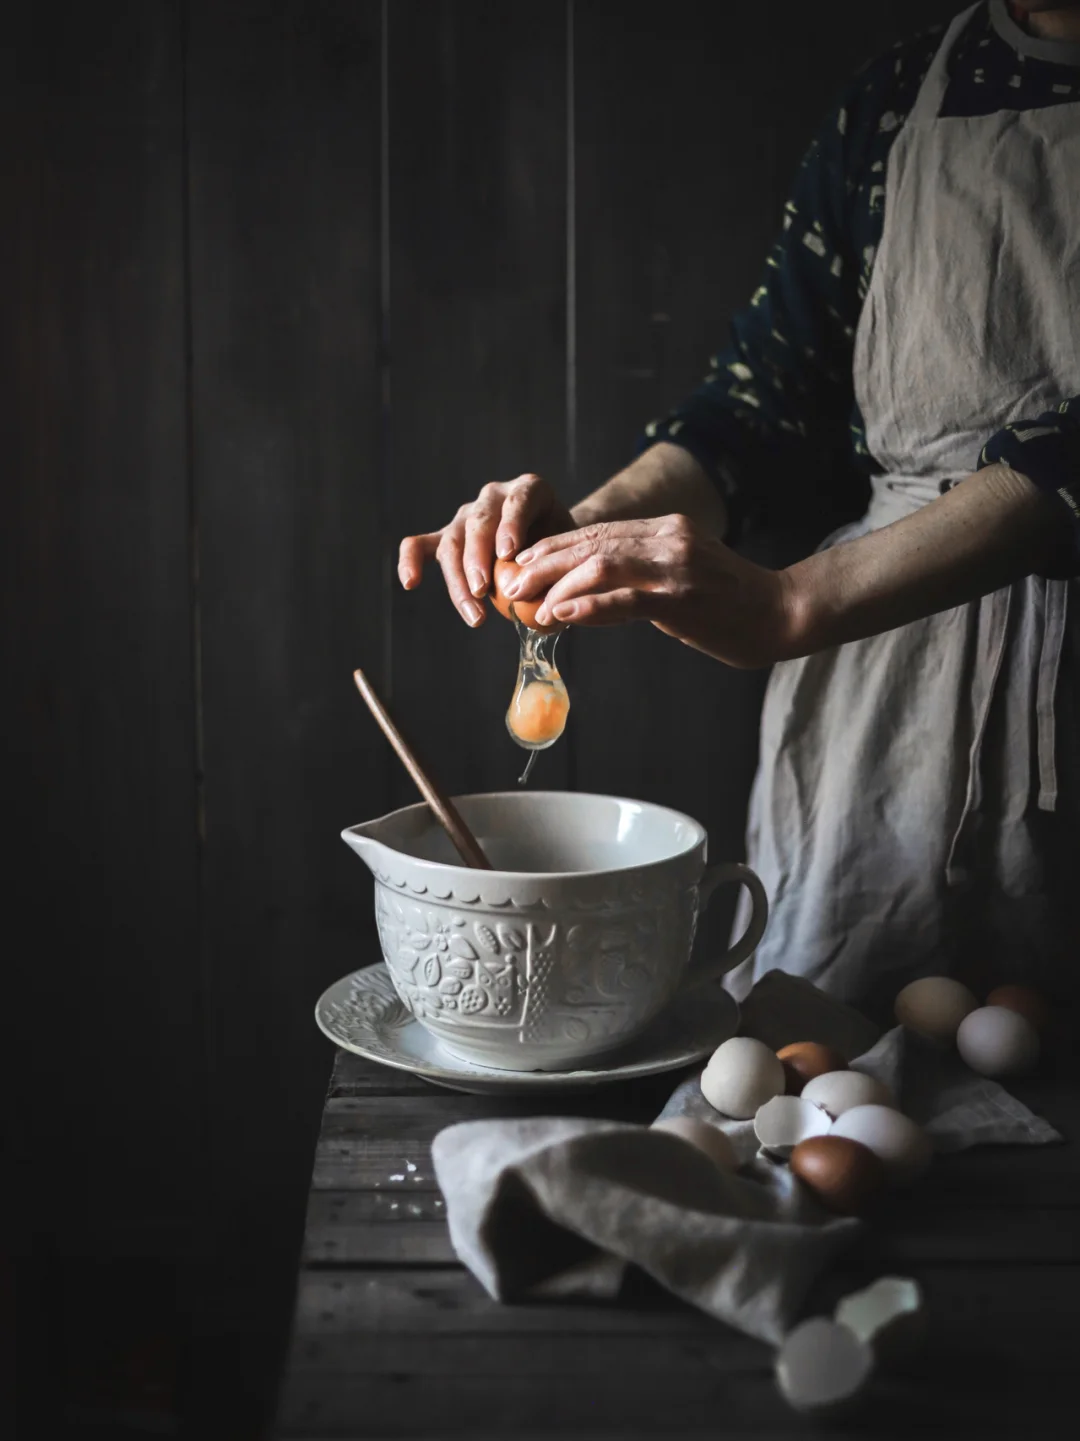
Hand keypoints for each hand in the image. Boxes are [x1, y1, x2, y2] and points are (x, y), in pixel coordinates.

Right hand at [397, 474, 575, 626]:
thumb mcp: (570, 553)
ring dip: (458, 578)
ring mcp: (467, 514)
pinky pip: (420, 544)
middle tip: (483, 589)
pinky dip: (410, 560)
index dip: (512, 525)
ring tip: (474, 613)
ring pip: (453, 540)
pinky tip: (410, 583)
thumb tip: (550, 613)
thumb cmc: (564, 549)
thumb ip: (561, 574)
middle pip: (479, 523)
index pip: (519, 501)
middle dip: (478, 557)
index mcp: (530, 490)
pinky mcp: (448, 534)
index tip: (509, 553)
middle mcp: (494, 496)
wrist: (552, 540)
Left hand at [509, 514, 798, 668]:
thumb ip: (641, 579)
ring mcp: (674, 566)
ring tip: (527, 603)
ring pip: (600, 565)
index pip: (598, 532)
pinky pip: (623, 599)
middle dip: (544, 563)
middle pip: (591, 543)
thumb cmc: (731, 604)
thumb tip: (593, 597)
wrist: (782, 612)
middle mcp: (668, 538)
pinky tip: (559, 616)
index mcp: (666, 530)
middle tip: (510, 582)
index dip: (554, 547)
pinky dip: (586, 607)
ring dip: (556, 585)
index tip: (523, 563)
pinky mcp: (680, 598)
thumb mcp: (682, 578)